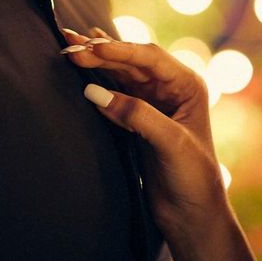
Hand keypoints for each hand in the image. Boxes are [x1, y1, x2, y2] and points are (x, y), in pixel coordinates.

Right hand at [62, 29, 229, 242]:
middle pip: (131, 61)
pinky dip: (98, 78)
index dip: (119, 50)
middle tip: (69, 46)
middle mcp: (171, 87)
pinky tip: (85, 63)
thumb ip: (137, 115)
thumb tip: (94, 92)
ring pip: (121, 73)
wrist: (192, 215)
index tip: (91, 47)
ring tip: (68, 47)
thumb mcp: (170, 144)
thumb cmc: (193, 178)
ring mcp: (154, 101)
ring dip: (96, 60)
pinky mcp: (139, 117)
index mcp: (187, 85)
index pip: (150, 57)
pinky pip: (116, 90)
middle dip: (101, 52)